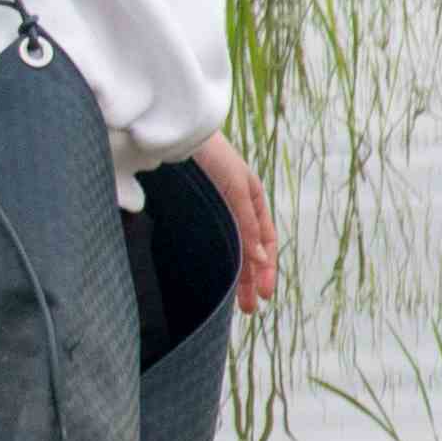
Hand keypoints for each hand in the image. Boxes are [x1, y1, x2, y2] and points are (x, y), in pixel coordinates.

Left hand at [194, 130, 281, 311]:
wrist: (174, 131)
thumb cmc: (211, 155)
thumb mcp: (236, 190)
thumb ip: (249, 225)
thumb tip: (263, 261)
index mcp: (252, 199)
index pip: (266, 242)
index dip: (267, 271)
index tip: (264, 297)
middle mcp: (235, 206)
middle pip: (249, 250)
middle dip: (251, 279)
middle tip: (248, 309)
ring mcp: (215, 207)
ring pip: (230, 246)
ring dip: (235, 273)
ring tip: (233, 301)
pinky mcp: (194, 208)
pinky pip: (212, 238)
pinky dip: (217, 257)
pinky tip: (213, 271)